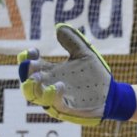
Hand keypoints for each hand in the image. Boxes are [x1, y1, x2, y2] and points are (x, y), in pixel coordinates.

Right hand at [18, 24, 135, 124]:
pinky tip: (60, 85)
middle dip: (24, 73)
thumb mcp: (84, 54)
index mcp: (51, 72)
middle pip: (26, 82)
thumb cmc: (95, 75)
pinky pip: (54, 104)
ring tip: (37, 76)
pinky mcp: (66, 109)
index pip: (31, 66)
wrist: (112, 93)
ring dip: (32, 87)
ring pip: (34, 96)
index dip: (27, 58)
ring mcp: (55, 99)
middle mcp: (49, 86)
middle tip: (28, 64)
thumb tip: (59, 26)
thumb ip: (72, 41)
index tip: (33, 51)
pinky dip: (53, 95)